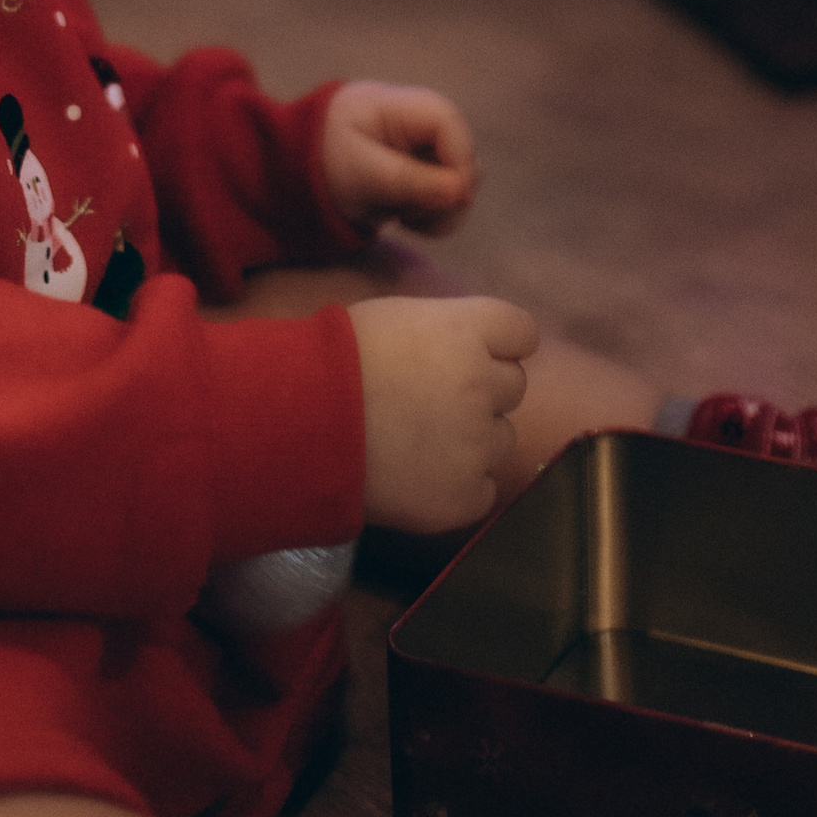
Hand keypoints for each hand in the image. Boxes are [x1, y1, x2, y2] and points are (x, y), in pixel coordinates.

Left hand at [319, 81, 476, 237]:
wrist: (301, 178)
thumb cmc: (325, 163)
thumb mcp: (361, 173)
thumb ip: (409, 179)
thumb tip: (460, 191)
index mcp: (396, 106)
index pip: (445, 119)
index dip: (459, 157)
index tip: (456, 196)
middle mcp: (417, 122)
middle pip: (461, 151)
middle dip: (447, 191)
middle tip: (412, 213)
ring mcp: (424, 148)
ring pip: (461, 179)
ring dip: (440, 208)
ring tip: (402, 216)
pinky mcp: (426, 173)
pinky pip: (450, 197)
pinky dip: (435, 216)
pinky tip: (405, 219)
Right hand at [350, 296, 539, 531]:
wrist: (294, 423)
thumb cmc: (335, 361)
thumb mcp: (396, 319)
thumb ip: (449, 332)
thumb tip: (479, 349)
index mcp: (467, 330)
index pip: (521, 333)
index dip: (495, 345)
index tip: (466, 355)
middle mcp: (483, 383)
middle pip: (512, 386)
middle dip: (481, 392)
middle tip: (428, 400)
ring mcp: (477, 444)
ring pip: (501, 440)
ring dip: (472, 440)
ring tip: (415, 440)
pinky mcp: (463, 496)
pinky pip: (483, 490)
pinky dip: (457, 487)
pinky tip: (415, 475)